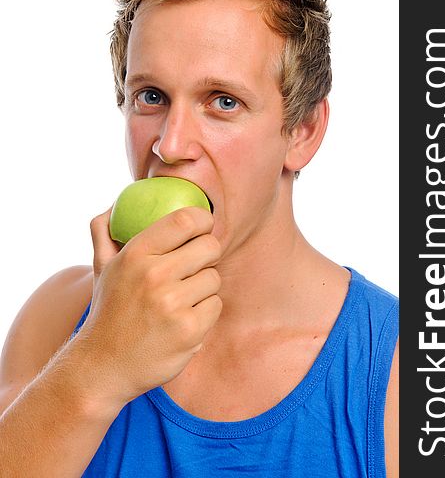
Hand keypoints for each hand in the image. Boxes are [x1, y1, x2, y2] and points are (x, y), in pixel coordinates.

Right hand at [79, 206, 221, 406]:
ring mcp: (173, 304)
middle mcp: (154, 276)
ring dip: (203, 288)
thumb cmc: (109, 310)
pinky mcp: (190, 331)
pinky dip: (204, 312)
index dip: (203, 220)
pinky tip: (183, 319)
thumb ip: (104, 232)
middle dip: (207, 254)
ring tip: (180, 299)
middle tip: (195, 266)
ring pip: (214, 278)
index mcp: (136, 254)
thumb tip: (114, 205)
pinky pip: (215, 306)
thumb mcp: (101, 268)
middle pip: (210, 247)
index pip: (185, 220)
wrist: (102, 367)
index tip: (203, 228)